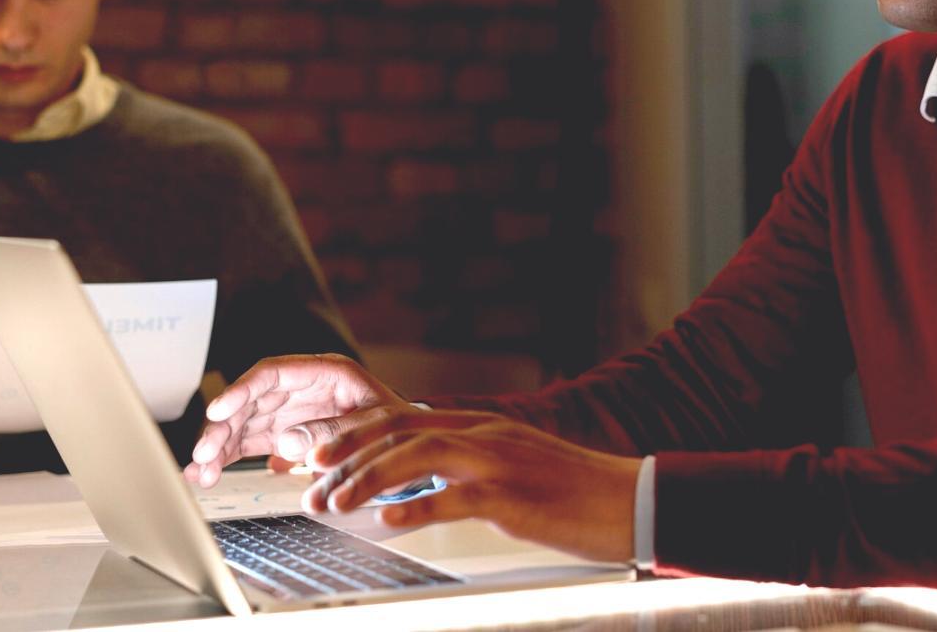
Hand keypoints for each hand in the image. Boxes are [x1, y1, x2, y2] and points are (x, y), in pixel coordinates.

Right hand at [184, 353, 416, 486]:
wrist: (412, 447)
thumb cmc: (400, 428)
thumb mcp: (375, 425)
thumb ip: (334, 431)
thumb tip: (287, 442)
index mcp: (326, 372)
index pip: (273, 372)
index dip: (242, 389)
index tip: (219, 409)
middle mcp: (303, 388)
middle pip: (251, 400)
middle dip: (223, 426)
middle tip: (204, 455)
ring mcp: (292, 411)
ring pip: (244, 422)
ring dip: (219, 446)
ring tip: (200, 472)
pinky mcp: (286, 435)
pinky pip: (250, 442)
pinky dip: (229, 457)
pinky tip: (209, 474)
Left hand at [303, 409, 640, 563]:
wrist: (627, 497)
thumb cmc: (572, 490)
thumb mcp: (513, 466)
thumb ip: (467, 466)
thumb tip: (417, 483)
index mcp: (480, 426)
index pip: (403, 415)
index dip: (354, 429)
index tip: (318, 449)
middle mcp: (482, 434)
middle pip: (399, 430)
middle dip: (346, 452)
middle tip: (309, 477)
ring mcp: (497, 462)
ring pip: (416, 456)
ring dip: (367, 479)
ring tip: (335, 502)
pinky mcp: (511, 496)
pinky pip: (454, 498)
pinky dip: (416, 506)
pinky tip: (387, 520)